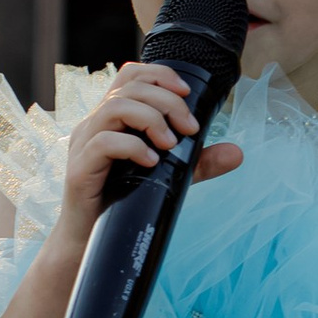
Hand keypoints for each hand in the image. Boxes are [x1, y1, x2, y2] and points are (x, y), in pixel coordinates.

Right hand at [55, 62, 242, 241]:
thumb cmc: (125, 202)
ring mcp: (84, 144)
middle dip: (167, 102)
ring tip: (170, 144)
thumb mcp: (169, 175)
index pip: (130, 75)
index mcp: (112, 118)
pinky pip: (103, 143)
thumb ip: (199, 162)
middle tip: (189, 129)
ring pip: (115, 108)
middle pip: (130, 87)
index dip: (159, 75)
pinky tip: (151, 162)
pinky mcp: (79, 168)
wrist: (90, 241)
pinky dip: (133, 148)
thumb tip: (237, 153)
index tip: (186, 94)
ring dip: (150, 119)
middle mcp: (95, 124)